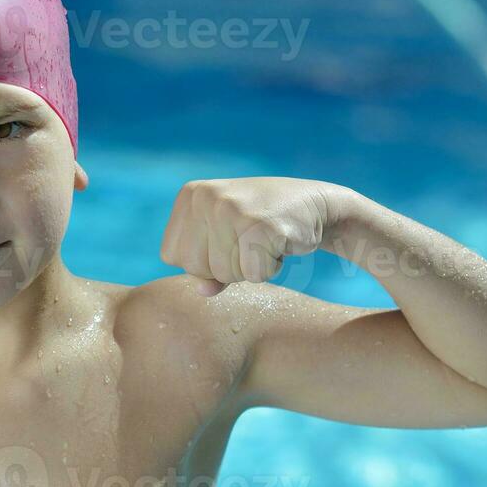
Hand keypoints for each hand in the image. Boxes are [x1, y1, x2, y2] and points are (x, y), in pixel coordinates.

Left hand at [159, 177, 351, 296]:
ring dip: (249, 268)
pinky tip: (279, 244)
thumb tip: (202, 290)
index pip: (172, 256)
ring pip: (224, 274)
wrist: (314, 204)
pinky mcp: (259, 226)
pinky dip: (270, 269)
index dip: (202, 261)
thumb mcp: (226, 238)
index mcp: (190, 196)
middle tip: (249, 243)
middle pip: (195, 268)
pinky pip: (253, 275)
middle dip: (225, 267)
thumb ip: (206, 265)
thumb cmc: (262, 224)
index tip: (228, 241)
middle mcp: (205, 197)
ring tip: (264, 242)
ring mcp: (231, 209)